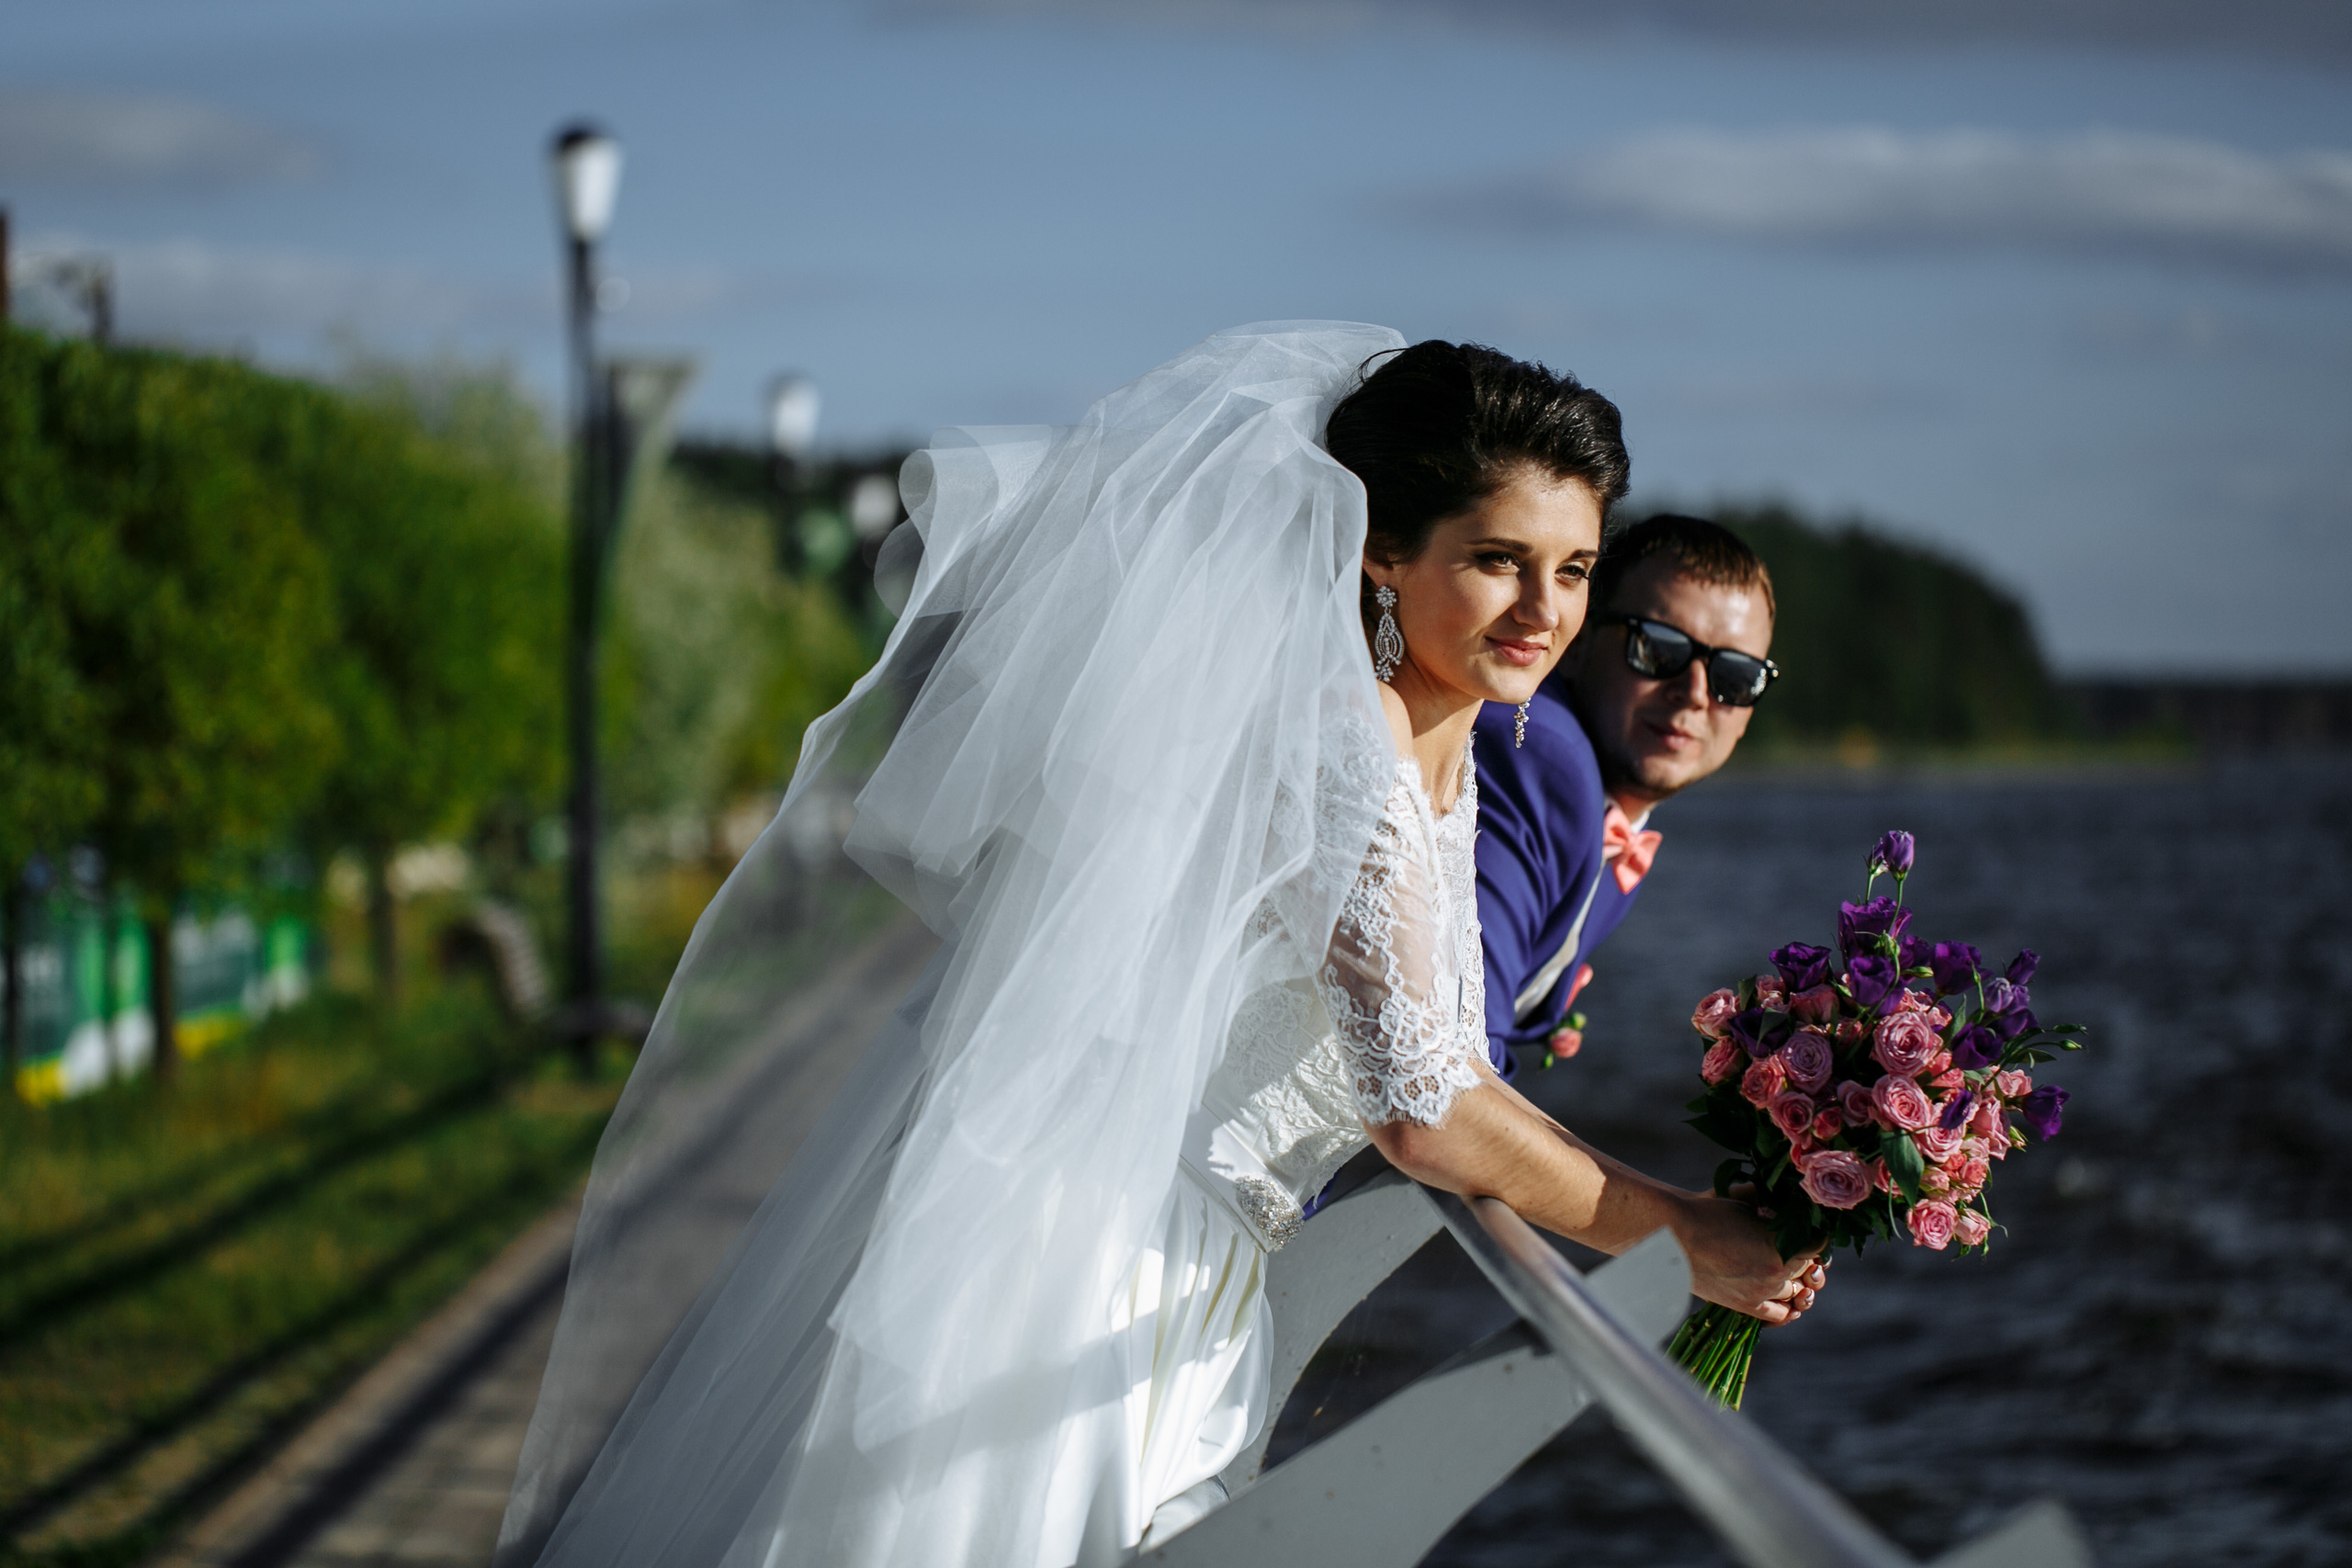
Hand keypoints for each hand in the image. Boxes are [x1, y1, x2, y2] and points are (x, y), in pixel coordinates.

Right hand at [1669, 1191, 1827, 1325]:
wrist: (1673, 1233)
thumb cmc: (1707, 1210)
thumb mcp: (1747, 1201)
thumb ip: (1776, 1207)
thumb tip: (1795, 1206)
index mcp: (1780, 1241)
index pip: (1819, 1244)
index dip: (1816, 1235)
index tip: (1809, 1228)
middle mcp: (1777, 1270)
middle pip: (1809, 1268)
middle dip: (1805, 1257)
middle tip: (1792, 1245)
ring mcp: (1763, 1291)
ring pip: (1797, 1292)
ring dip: (1796, 1281)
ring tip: (1784, 1269)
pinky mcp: (1747, 1305)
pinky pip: (1780, 1315)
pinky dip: (1788, 1308)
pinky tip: (1787, 1299)